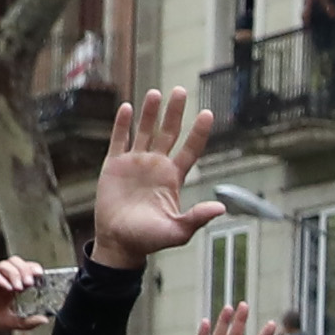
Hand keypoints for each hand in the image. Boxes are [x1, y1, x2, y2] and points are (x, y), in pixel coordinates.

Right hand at [88, 84, 228, 267]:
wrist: (119, 243)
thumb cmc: (149, 240)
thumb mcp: (177, 231)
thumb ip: (197, 218)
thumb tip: (221, 208)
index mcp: (173, 178)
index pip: (190, 149)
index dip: (198, 132)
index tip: (207, 113)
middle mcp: (156, 166)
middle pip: (168, 133)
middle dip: (175, 112)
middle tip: (181, 90)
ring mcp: (135, 163)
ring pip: (144, 131)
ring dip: (150, 113)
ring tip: (156, 93)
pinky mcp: (113, 166)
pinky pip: (119, 140)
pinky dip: (123, 124)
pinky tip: (128, 108)